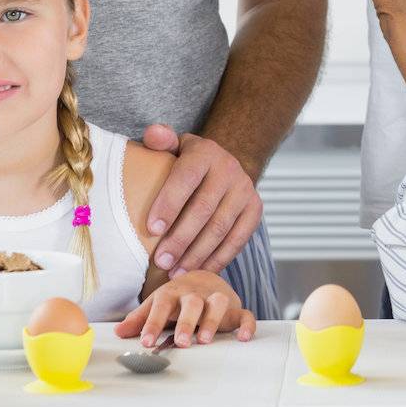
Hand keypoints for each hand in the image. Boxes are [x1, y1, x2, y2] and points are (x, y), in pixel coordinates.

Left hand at [114, 271, 256, 347]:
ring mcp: (217, 299)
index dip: (153, 323)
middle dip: (186, 322)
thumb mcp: (158, 304)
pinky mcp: (236, 309)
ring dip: (212, 320)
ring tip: (205, 339)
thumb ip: (140, 319)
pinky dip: (247, 324)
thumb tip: (118, 332)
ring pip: (218, 305)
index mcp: (173, 292)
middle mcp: (196, 294)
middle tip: (180, 342)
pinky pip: (245, 314)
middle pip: (192, 303)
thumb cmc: (178, 296)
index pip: (161, 305)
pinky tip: (243, 337)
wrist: (206, 277)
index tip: (146, 342)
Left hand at [140, 126, 263, 274]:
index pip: (186, 178)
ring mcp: (245, 191)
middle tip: (160, 261)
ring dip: (197, 254)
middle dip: (181, 238)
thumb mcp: (176, 146)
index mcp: (205, 153)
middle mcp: (229, 170)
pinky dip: (218, 259)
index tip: (150, 229)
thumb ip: (161, 140)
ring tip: (175, 272)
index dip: (169, 204)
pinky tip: (199, 272)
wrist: (227, 165)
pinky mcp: (255, 210)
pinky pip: (237, 240)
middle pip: (204, 209)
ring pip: (221, 228)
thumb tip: (152, 133)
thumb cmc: (189, 162)